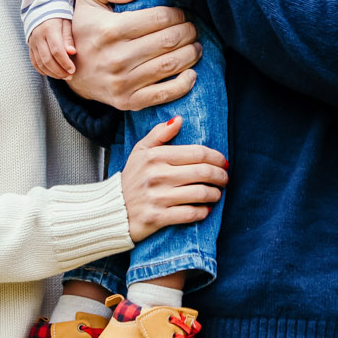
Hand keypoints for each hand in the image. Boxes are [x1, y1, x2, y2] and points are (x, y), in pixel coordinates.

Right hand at [27, 17, 77, 80]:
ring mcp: (32, 43)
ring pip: (40, 63)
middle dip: (59, 71)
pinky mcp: (30, 47)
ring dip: (52, 73)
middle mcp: (38, 37)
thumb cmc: (58, 16)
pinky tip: (52, 74)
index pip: (56, 50)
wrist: (41, 9)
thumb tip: (72, 52)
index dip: (64, 62)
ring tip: (63, 76)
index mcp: (49, 29)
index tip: (73, 70)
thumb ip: (68, 38)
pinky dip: (43, 70)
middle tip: (69, 76)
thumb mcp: (66, 23)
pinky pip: (34, 62)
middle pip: (47, 59)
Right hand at [64, 0, 199, 111]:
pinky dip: (183, 84)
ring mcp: (122, 82)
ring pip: (170, 65)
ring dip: (191, 54)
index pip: (158, 18)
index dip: (177, 14)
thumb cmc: (84, 30)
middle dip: (188, 32)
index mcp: (110, 30)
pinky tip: (192, 73)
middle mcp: (117, 57)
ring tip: (196, 47)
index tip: (182, 14)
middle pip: (168, 41)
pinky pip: (163, 94)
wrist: (69, 69)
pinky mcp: (127, 101)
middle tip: (192, 28)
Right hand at [116, 114, 227, 239]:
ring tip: (217, 194)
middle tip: (225, 179)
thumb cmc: (131, 179)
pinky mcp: (158, 217)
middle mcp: (157, 175)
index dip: (216, 157)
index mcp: (155, 156)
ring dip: (215, 194)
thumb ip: (159, 134)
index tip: (223, 163)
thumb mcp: (140, 151)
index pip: (197, 153)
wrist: (112, 210)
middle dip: (220, 176)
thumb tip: (179, 120)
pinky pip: (189, 214)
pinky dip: (202, 212)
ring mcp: (158, 197)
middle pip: (202, 172)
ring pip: (200, 193)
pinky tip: (205, 210)